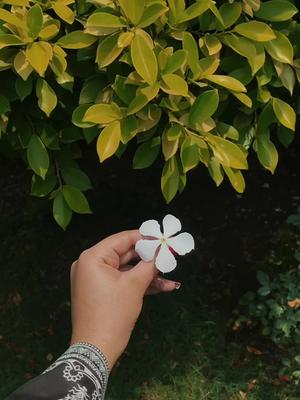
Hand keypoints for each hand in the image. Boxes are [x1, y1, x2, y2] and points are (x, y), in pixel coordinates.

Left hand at [70, 230, 180, 369]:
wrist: (96, 350)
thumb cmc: (113, 314)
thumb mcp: (134, 286)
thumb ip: (150, 265)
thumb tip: (163, 251)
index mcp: (93, 257)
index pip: (122, 239)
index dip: (145, 238)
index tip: (164, 238)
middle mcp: (90, 264)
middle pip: (125, 254)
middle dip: (149, 259)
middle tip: (169, 257)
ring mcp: (94, 279)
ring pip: (126, 269)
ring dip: (147, 274)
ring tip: (170, 278)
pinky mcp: (99, 291)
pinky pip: (121, 281)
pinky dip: (138, 284)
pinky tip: (161, 287)